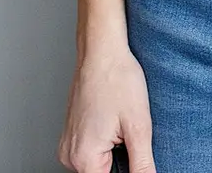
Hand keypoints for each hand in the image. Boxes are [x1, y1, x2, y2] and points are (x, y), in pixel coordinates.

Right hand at [57, 43, 156, 172]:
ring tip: (121, 124)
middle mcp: (70, 155)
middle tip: (130, 135)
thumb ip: (143, 164)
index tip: (135, 153)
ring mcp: (68, 144)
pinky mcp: (71, 134)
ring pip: (98, 163)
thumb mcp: (138, 125)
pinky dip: (106, 142)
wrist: (102, 50)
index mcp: (84, 158)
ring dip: (114, 151)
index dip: (129, 170)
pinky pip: (91, 150)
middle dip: (122, 162)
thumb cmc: (117, 78)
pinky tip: (113, 120)